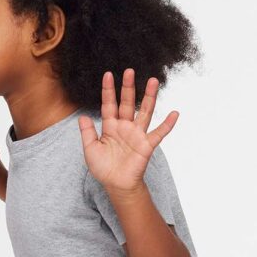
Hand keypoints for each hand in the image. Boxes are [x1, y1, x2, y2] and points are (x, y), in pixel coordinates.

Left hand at [78, 68, 178, 192]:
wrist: (116, 185)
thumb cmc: (103, 168)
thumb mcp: (90, 149)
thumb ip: (87, 132)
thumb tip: (82, 116)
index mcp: (110, 126)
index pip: (109, 104)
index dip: (109, 90)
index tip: (108, 74)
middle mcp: (125, 127)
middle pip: (127, 103)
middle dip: (128, 87)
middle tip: (130, 70)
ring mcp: (137, 135)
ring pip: (144, 112)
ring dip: (149, 97)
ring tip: (153, 81)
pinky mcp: (146, 145)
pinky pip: (159, 133)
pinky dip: (167, 124)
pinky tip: (175, 113)